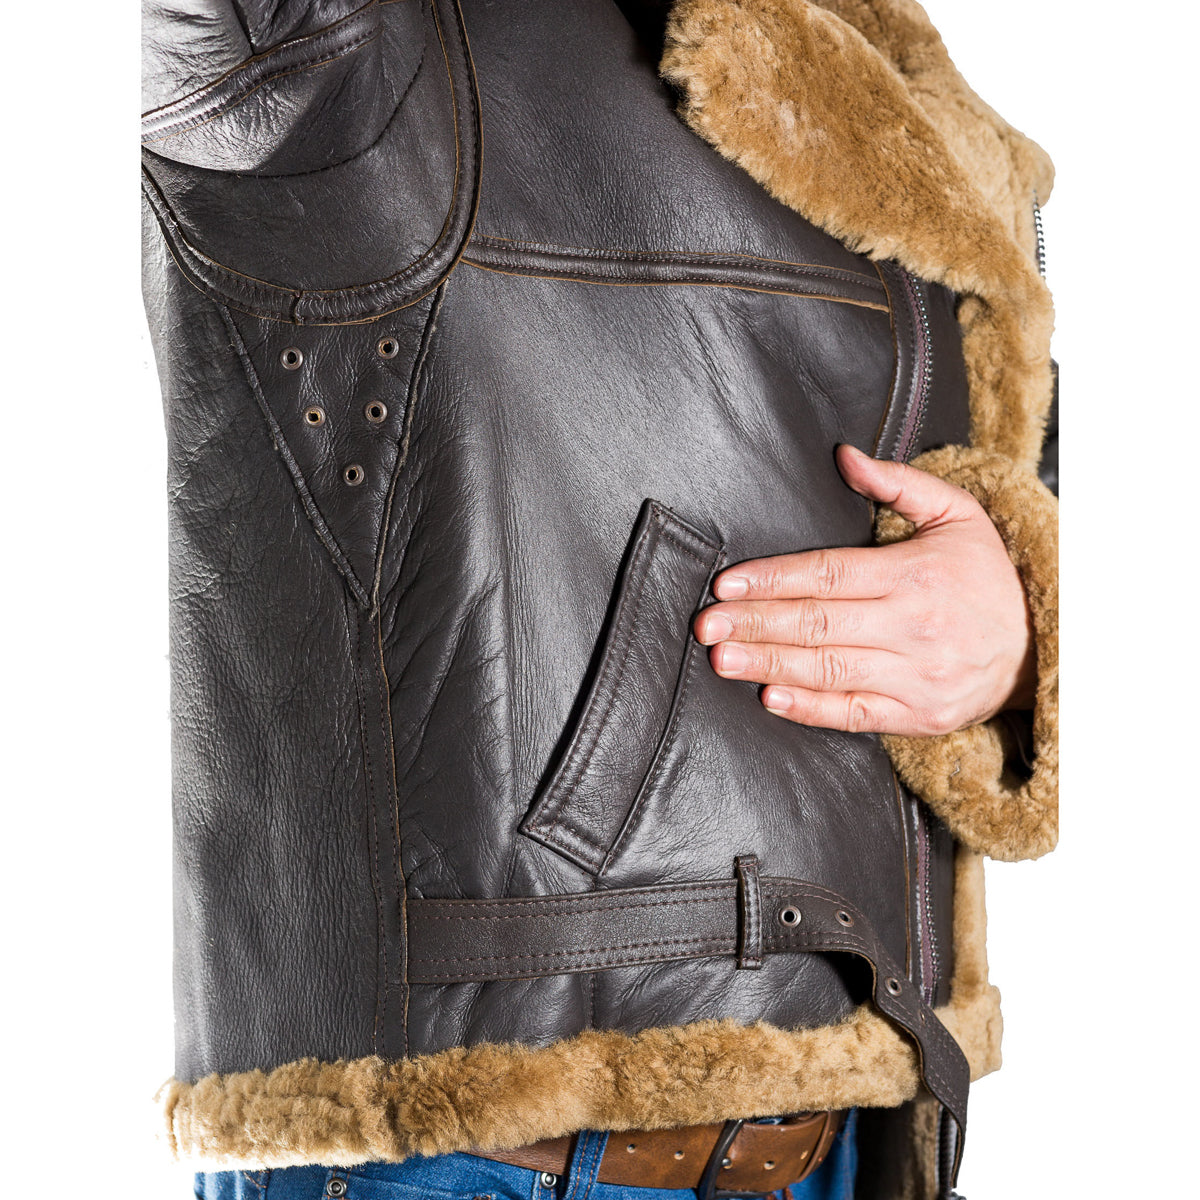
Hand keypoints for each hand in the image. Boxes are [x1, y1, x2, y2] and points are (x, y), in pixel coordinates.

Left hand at [692, 444, 1035, 735]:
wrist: (1043, 647)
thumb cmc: (986, 577)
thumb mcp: (958, 515)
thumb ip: (899, 484)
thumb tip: (844, 456)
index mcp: (915, 574)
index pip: (829, 573)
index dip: (773, 578)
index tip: (727, 584)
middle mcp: (913, 627)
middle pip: (818, 623)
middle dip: (756, 623)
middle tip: (706, 624)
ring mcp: (915, 676)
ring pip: (828, 669)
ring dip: (769, 664)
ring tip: (722, 658)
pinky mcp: (916, 715)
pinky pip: (854, 714)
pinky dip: (810, 708)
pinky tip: (771, 697)